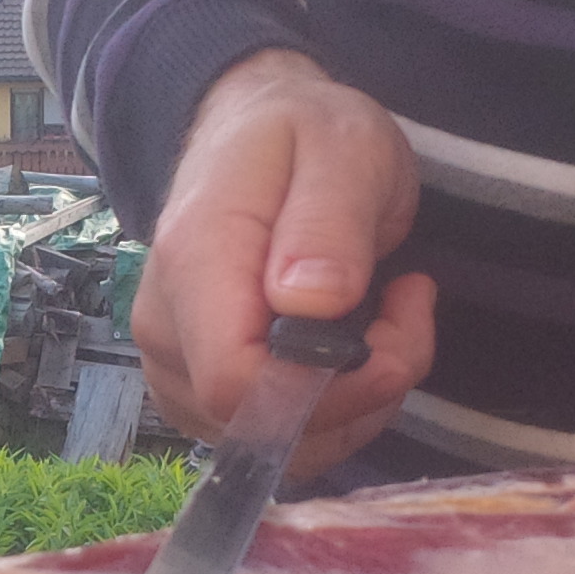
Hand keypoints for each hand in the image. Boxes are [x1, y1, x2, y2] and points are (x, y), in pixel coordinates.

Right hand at [136, 50, 434, 480]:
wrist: (252, 127)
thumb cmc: (303, 132)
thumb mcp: (342, 149)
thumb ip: (326, 223)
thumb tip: (310, 304)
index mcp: (196, 264)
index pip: (237, 383)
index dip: (329, 388)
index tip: (396, 323)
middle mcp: (167, 327)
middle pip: (261, 427)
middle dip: (360, 391)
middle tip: (407, 308)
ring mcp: (174, 365)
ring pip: (275, 446)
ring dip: (356, 403)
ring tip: (386, 316)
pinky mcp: (196, 390)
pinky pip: (272, 440)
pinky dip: (332, 412)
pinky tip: (353, 349)